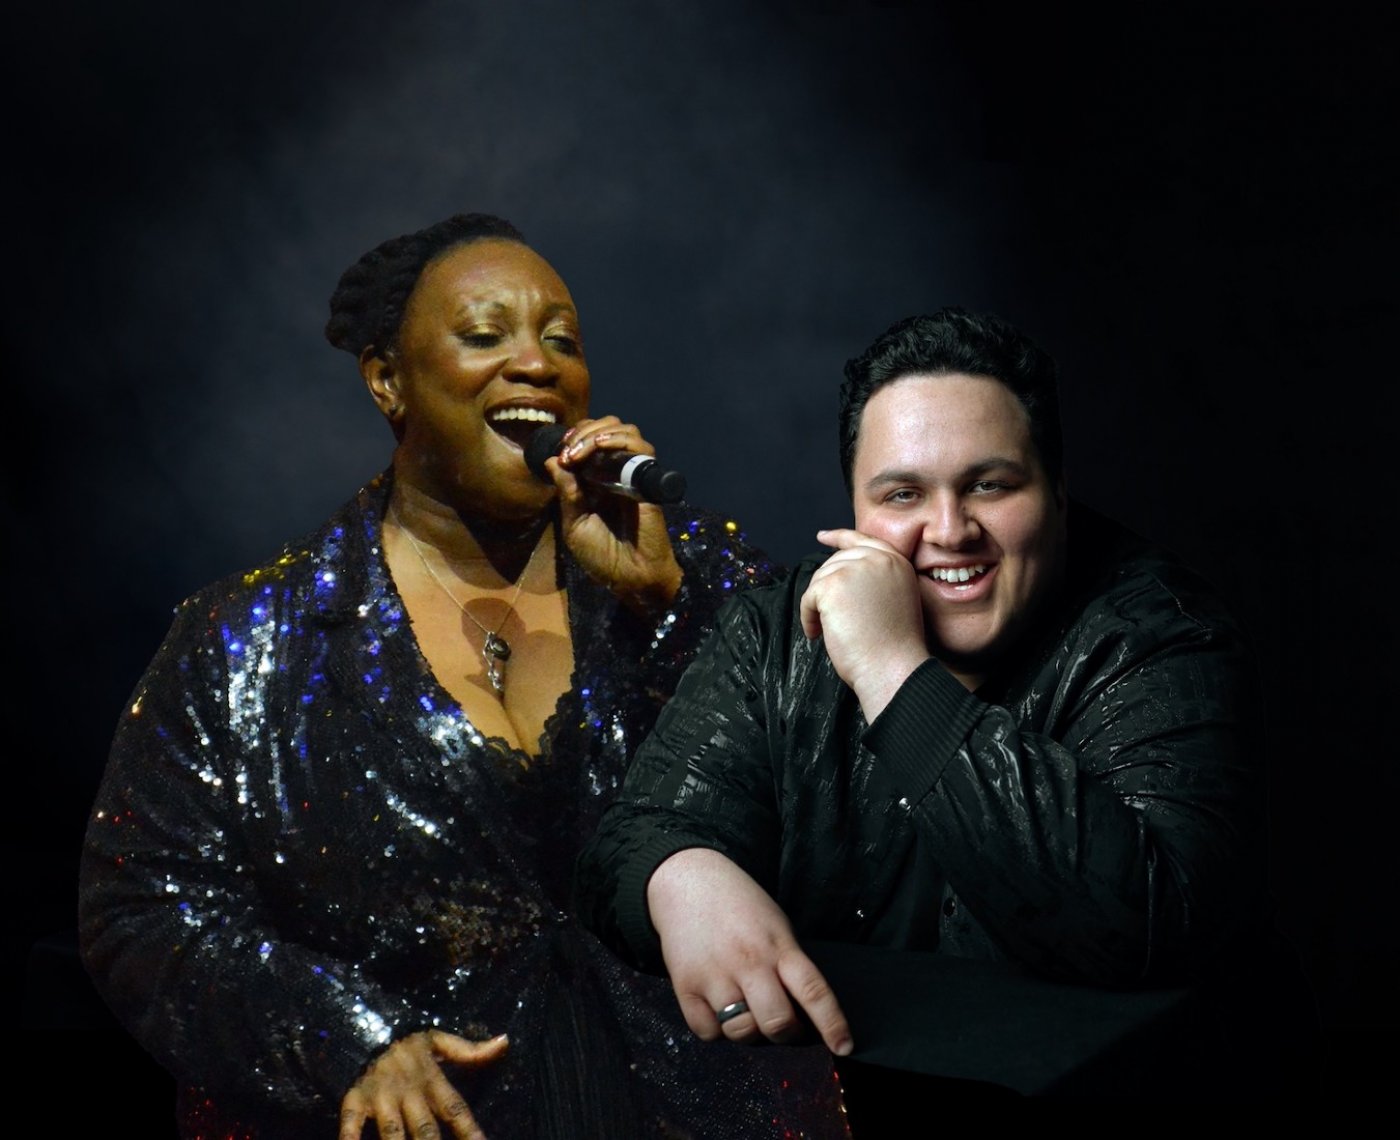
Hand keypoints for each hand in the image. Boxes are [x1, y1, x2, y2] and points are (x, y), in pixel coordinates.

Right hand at [338, 1029, 508, 1139]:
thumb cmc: (406, 1041)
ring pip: (393, 1133)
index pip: (456, 1110)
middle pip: (425, 1130)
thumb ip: (470, 1050)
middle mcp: (408, 1092)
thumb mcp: (438, 1040)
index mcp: (431, 1080)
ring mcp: (381, 1098)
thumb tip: (504, 1042)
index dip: (470, 1131)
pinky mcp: (355, 1100)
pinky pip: (351, 1125)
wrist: (365, 1024)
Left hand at [548, 415, 681, 613]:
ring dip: (600, 433)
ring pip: (626, 431)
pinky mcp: (648, 481)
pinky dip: (621, 441)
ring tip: (582, 450)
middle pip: (608, 428)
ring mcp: (633, 475)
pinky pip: (642, 450)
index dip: (575, 437)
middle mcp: (615, 472)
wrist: (630, 578)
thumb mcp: (574, 525)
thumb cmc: (602, 558)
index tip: (563, 451)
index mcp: (596, 480)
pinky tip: (602, 448)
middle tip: (571, 450)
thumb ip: (566, 492)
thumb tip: (552, 460)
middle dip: (585, 431)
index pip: (589, 440)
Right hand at [646, 847, 852, 1055]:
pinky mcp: (685, 986)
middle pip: (777, 1023)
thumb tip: (803, 1013)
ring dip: (749, 1031)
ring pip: (741, 1033)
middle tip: (783, 1025)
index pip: (813, 991)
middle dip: (786, 1033)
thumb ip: (789, 965)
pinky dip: (716, 1028)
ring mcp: (715, 976)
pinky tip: (717, 1006)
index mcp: (779, 946)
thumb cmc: (740, 905)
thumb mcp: (777, 926)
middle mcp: (749, 962)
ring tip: (745, 1008)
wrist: (688, 879)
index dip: (832, 1024)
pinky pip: (708, 1032)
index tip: (844, 1047)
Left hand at [800, 528, 930, 720]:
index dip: (840, 537)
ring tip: (830, 631)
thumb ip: (874, 580)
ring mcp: (855, 569)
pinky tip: (820, 634)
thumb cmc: (894, 647)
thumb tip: (840, 575)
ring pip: (820, 580)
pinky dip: (809, 617)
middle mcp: (879, 559)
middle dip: (826, 589)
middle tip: (831, 619)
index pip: (862, 540)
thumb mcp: (894, 600)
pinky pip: (809, 597)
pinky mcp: (833, 585)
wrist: (894, 667)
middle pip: (835, 562)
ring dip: (818, 608)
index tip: (822, 536)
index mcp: (897, 563)